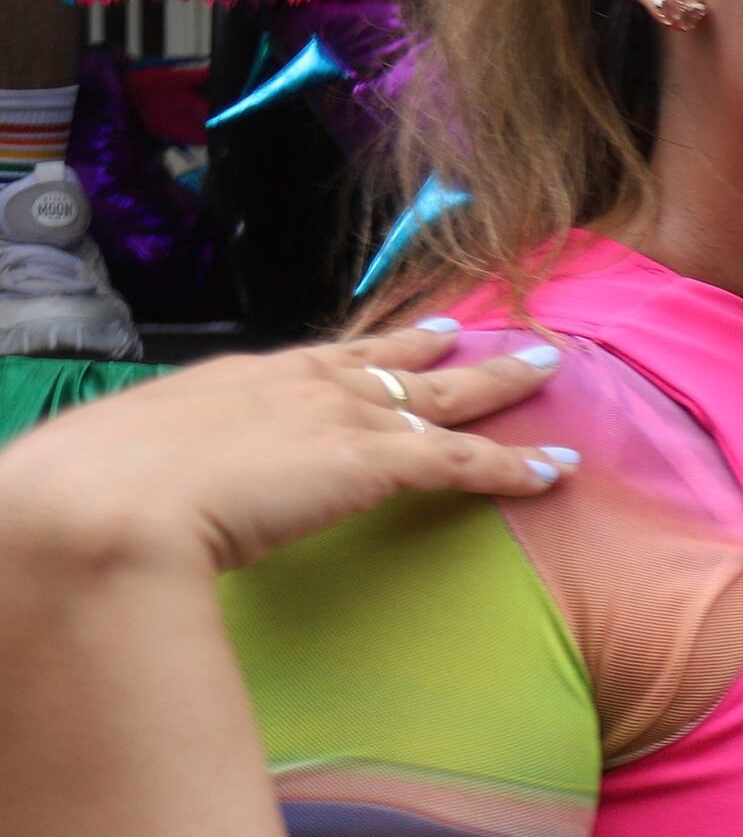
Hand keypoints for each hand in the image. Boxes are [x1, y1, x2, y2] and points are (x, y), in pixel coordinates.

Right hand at [0, 319, 573, 582]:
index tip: (401, 336)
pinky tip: (554, 469)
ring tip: (548, 368)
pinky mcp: (374, 462)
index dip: (368, 350)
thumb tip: (148, 493)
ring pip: (444, 398)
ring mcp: (339, 419)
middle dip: (443, 349)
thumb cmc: (95, 493)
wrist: (106, 503)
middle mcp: (298, 386)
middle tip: (487, 333)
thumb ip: (161, 470)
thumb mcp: (127, 466)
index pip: (320, 358)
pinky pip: (464, 462)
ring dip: (500, 385)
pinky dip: (514, 466)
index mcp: (237, 381)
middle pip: (392, 361)